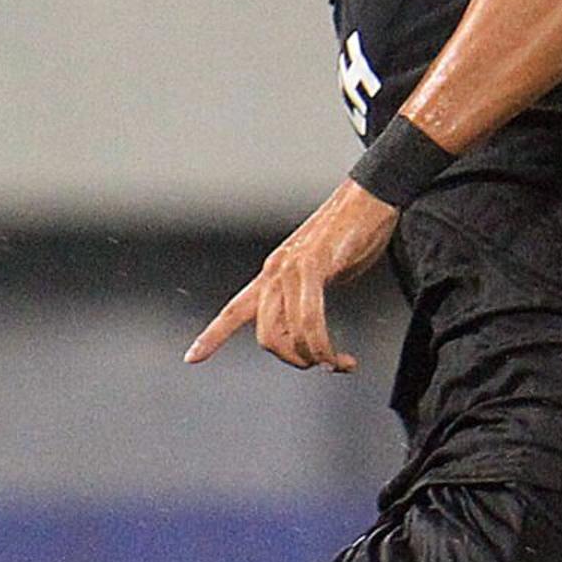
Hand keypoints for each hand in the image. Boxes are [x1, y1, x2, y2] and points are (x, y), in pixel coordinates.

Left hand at [188, 179, 395, 371]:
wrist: (369, 197)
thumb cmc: (351, 232)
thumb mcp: (323, 271)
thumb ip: (310, 296)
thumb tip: (312, 328)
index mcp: (273, 273)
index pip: (234, 310)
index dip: (212, 336)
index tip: (192, 357)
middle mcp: (275, 271)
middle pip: (266, 335)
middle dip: (292, 359)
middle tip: (318, 364)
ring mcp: (292, 268)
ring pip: (289, 333)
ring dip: (313, 356)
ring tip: (335, 361)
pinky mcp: (314, 267)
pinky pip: (310, 320)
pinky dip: (323, 345)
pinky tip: (337, 355)